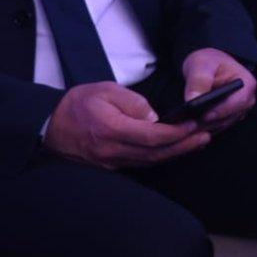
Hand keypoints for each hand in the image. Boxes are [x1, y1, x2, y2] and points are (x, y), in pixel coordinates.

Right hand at [43, 82, 208, 168]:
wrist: (50, 125)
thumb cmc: (79, 104)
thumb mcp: (106, 91)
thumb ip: (133, 102)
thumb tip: (155, 116)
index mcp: (112, 130)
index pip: (152, 136)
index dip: (176, 133)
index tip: (194, 125)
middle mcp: (112, 151)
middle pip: (155, 153)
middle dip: (183, 146)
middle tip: (205, 136)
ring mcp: (110, 162)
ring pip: (149, 161)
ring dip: (175, 153)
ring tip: (198, 142)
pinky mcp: (110, 165)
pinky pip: (140, 163)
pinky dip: (160, 157)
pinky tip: (174, 149)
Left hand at [181, 48, 256, 133]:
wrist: (206, 66)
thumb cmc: (208, 61)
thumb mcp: (201, 64)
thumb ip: (199, 80)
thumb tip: (192, 99)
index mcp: (246, 84)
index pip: (237, 103)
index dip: (221, 111)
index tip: (204, 116)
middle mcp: (246, 100)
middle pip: (229, 117)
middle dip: (209, 122)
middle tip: (188, 125)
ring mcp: (237, 111)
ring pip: (221, 125)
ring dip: (204, 127)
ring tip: (184, 128)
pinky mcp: (227, 118)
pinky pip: (215, 128)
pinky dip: (202, 129)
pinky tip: (188, 129)